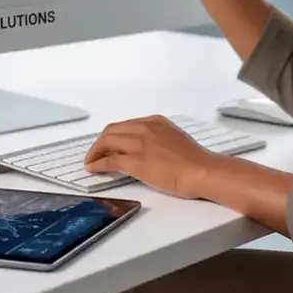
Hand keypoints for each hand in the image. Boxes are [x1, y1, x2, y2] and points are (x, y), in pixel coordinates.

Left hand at [83, 115, 218, 198]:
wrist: (202, 170)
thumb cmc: (195, 160)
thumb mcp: (174, 139)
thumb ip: (159, 139)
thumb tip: (148, 149)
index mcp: (154, 121)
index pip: (125, 125)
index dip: (113, 135)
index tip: (108, 144)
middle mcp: (144, 128)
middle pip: (112, 131)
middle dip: (100, 142)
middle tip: (95, 153)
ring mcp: (139, 144)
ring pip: (107, 142)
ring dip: (95, 152)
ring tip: (90, 161)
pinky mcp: (135, 161)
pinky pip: (109, 160)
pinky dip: (97, 163)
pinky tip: (93, 168)